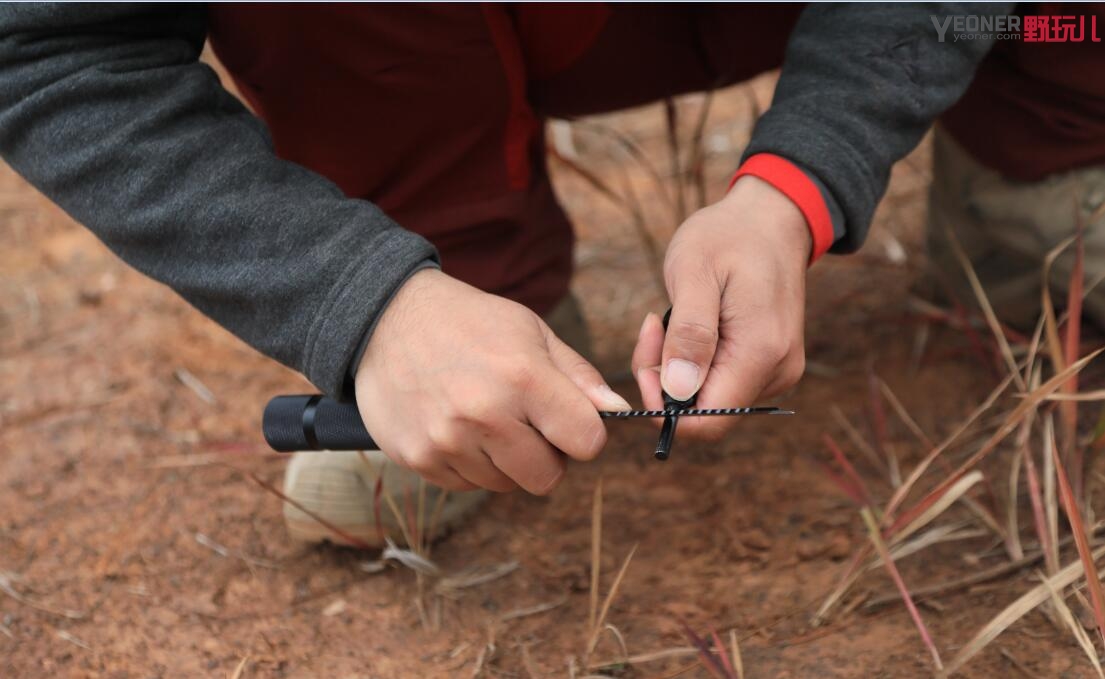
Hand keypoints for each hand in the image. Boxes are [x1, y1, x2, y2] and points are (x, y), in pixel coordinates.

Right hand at [354, 269, 630, 493]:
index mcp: (523, 377)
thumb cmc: (469, 322)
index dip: (584, 435)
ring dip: (505, 461)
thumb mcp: (531, 331)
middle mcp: (485, 414)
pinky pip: (467, 484)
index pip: (586, 442)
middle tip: (527, 425)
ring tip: (485, 417)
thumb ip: (578, 376)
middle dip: (547, 456)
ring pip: (506, 485)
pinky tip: (457, 425)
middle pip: (547, 478)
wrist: (386, 317)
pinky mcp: (418, 458)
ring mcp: (448, 441)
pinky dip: (470, 463)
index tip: (569, 422)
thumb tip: (620, 412)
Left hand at [632, 175, 809, 437]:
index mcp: (760, 352)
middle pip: (705, 414)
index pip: (706, 422)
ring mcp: (776, 370)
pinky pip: (721, 383)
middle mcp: (776, 371)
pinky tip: (691, 325)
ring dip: (677, 370)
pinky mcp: (769, 365)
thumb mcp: (694, 273)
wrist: (770, 218)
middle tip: (652, 327)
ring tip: (671, 318)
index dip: (664, 409)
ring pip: (709, 400)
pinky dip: (695, 363)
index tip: (645, 361)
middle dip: (666, 383)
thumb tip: (677, 392)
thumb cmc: (727, 236)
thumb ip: (689, 334)